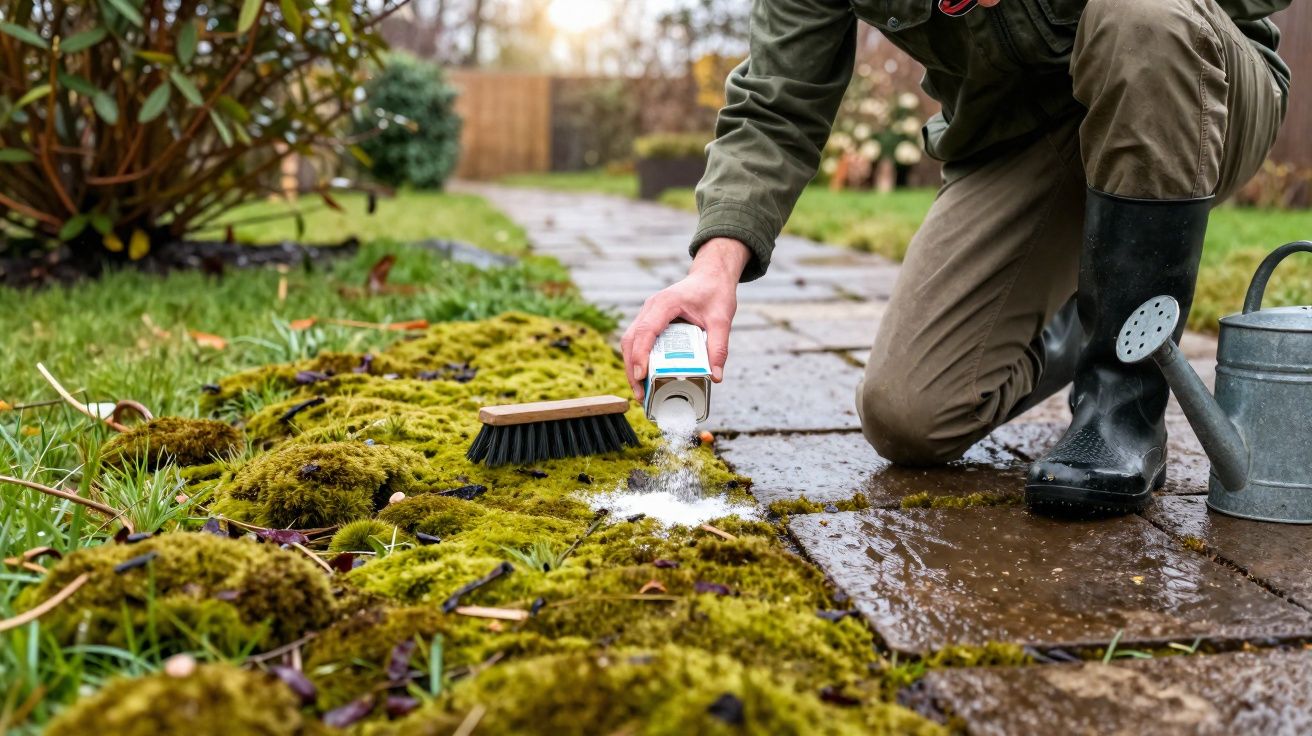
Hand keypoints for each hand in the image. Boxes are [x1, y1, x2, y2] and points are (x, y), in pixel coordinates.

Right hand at [620, 237, 749, 400]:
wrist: (711, 276)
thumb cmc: (715, 293)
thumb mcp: (722, 320)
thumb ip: (719, 347)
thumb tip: (715, 377)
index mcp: (665, 303)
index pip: (646, 331)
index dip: (640, 354)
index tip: (641, 377)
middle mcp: (651, 308)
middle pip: (631, 340)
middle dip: (632, 368)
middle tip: (641, 395)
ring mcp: (647, 314)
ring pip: (629, 341)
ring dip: (632, 366)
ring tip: (641, 392)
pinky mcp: (650, 320)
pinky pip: (637, 341)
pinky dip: (637, 359)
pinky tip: (646, 378)